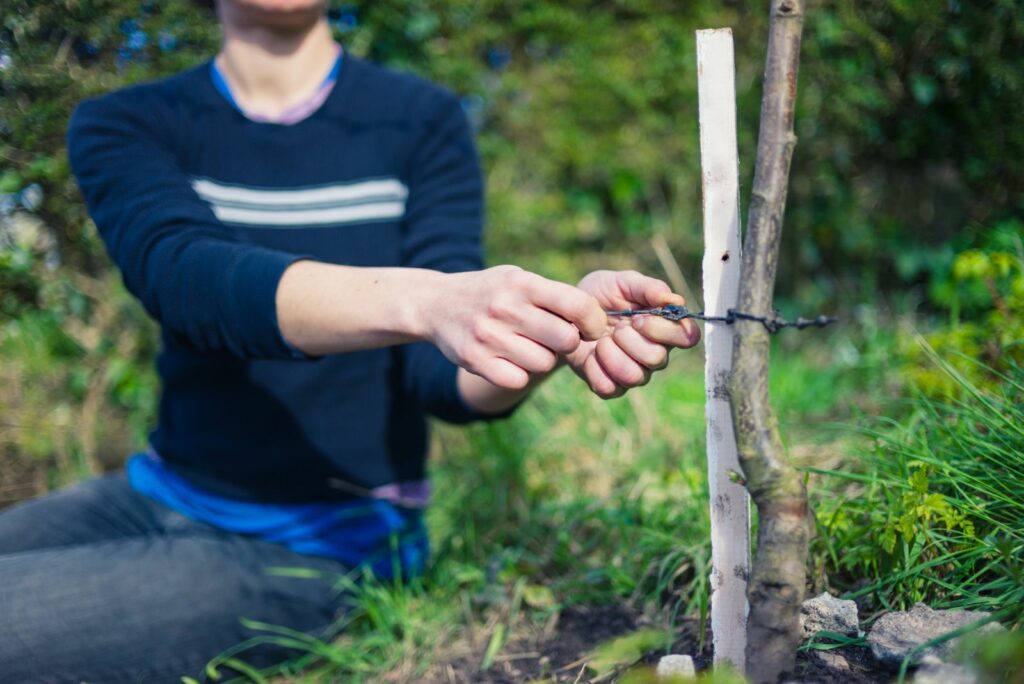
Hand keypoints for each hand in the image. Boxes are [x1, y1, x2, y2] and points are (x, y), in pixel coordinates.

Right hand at [424, 265, 606, 390]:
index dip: (595, 321)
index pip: (577, 305)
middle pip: (566, 339)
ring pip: (543, 363)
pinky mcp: (474, 360)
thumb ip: (553, 296)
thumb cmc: (491, 292)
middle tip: (558, 339)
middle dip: (570, 343)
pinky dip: (520, 374)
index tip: (592, 329)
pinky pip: (518, 380)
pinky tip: (511, 360)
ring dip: (542, 359)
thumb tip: (597, 320)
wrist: (436, 303)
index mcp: (521, 283)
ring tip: (528, 346)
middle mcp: (505, 307)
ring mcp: (488, 335)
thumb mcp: (517, 279)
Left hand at [566, 270, 700, 397]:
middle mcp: (655, 353)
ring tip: (601, 340)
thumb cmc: (601, 294)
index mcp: (665, 327)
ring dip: (612, 355)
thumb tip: (674, 300)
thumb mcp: (623, 282)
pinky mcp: (611, 386)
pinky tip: (590, 354)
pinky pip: (609, 388)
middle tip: (615, 328)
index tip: (639, 318)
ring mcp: (635, 372)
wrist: (566, 313)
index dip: (665, 330)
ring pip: (635, 377)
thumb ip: (649, 288)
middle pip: (658, 359)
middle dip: (631, 340)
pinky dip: (595, 369)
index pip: (688, 337)